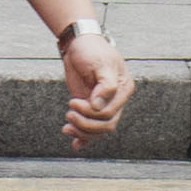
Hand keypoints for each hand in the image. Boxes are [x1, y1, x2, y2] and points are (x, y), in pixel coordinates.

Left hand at [58, 21, 131, 146]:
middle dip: (85, 124)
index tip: (73, 102)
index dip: (91, 113)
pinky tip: (75, 145)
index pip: (110, 112)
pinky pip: (92, 130)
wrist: (78, 45)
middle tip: (68, 113)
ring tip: (67, 127)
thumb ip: (105, 85)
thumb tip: (98, 106)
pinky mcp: (91, 109)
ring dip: (82, 132)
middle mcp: (116, 100)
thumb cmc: (91, 50)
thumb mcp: (100, 63)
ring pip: (99, 131)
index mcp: (123, 89)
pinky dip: (84, 140)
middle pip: (106, 125)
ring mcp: (104, 105)